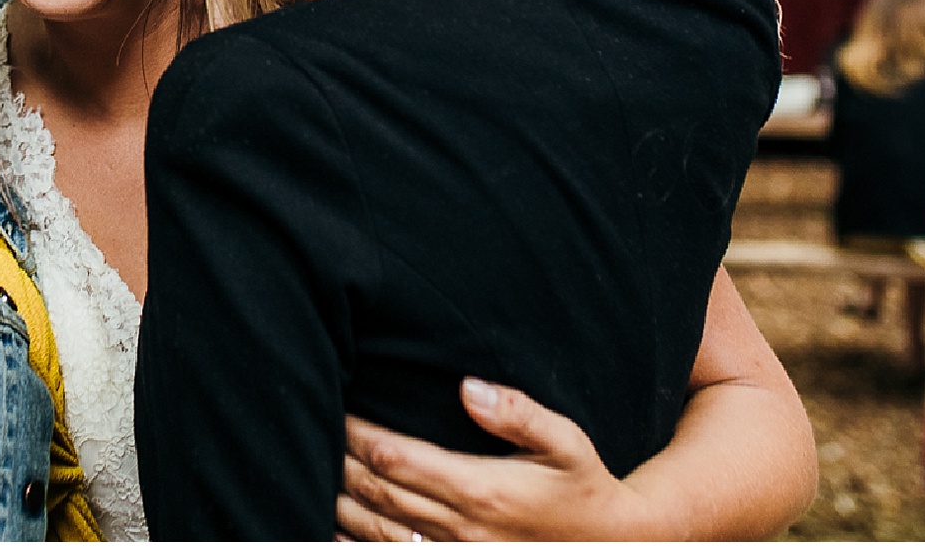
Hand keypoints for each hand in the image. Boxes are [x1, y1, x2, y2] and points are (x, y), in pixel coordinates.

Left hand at [336, 382, 654, 541]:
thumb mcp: (566, 442)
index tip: (337, 408)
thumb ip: (518, 412)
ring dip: (340, 499)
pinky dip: (358, 540)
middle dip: (340, 459)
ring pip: (375, 528)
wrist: (609, 544)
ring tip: (315, 466)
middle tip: (315, 427)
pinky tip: (335, 523)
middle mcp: (459, 528)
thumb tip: (468, 386)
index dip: (357, 434)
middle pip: (376, 491)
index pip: (396, 458)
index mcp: (480, 489)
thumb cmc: (583, 487)